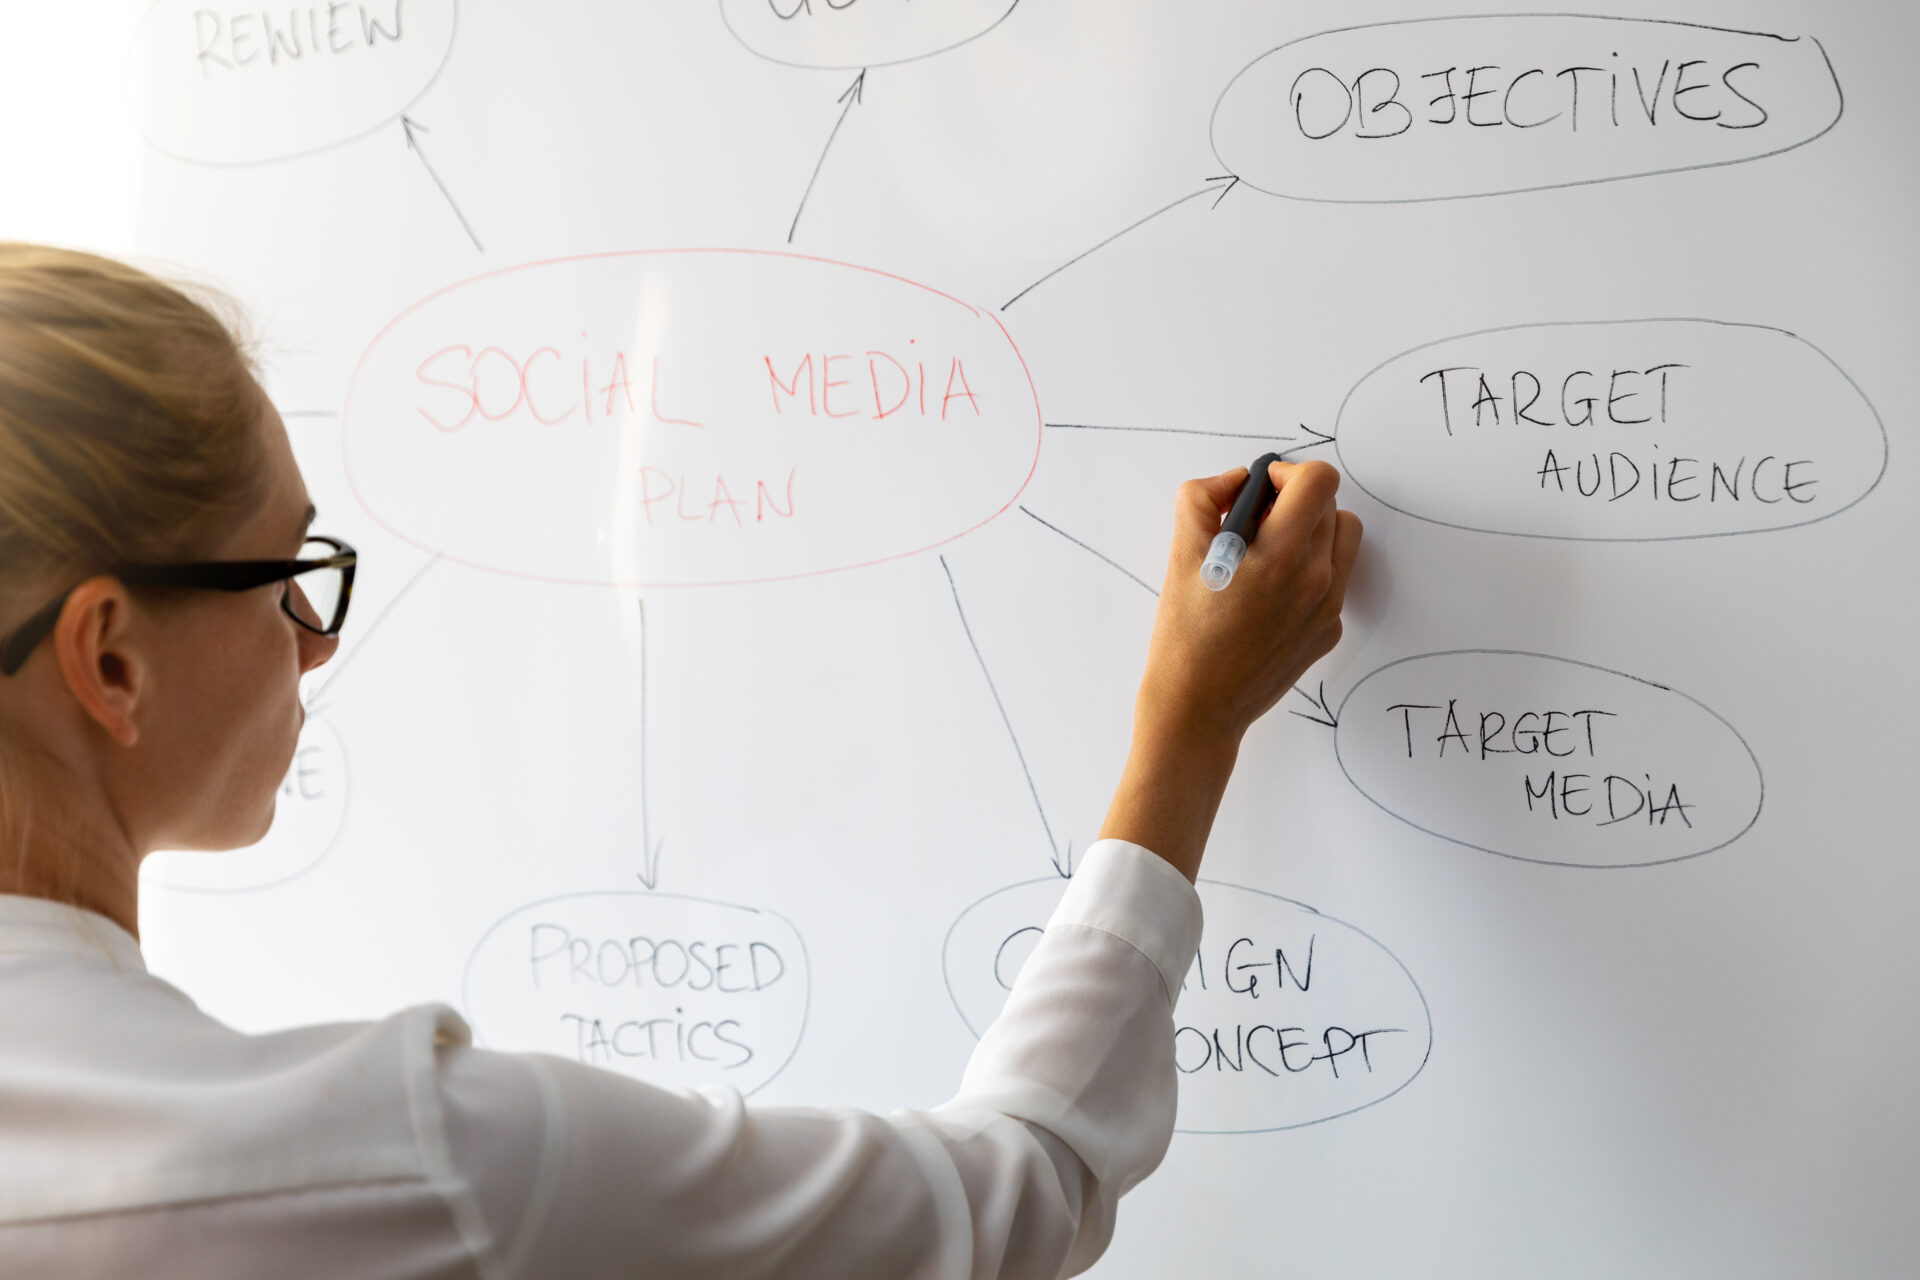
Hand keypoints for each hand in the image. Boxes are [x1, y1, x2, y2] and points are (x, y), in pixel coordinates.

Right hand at [1140, 459, 1360, 752]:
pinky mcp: (1328, 631)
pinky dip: (1309, 572)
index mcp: (1282, 555)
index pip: (1319, 480)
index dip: (1287, 472)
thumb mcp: (1180, 555)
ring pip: (1341, 541)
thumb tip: (1235, 480)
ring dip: (1311, 533)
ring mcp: (1329, 608)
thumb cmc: (1185, 636)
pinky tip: (1269, 595)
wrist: (1197, 708)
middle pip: (1331, 506)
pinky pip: (1334, 580)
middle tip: (1254, 526)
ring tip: (1268, 554)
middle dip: (1294, 503)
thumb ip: (1203, 499)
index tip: (1262, 490)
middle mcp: (1317, 579)